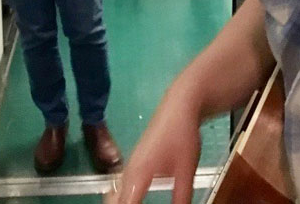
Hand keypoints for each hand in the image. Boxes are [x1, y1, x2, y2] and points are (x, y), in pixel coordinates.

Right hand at [115, 86, 202, 203]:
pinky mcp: (133, 163)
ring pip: (114, 196)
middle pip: (113, 203)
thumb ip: (181, 199)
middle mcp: (127, 172)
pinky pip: (120, 188)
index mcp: (138, 175)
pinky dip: (120, 201)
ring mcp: (128, 166)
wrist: (179, 106)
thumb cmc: (183, 137)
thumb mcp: (186, 172)